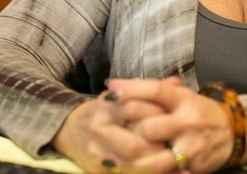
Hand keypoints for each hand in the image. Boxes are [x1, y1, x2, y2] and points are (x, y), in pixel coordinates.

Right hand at [52, 89, 167, 172]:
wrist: (69, 130)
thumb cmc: (104, 111)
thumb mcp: (120, 95)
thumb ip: (148, 89)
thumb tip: (176, 82)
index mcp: (105, 106)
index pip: (133, 108)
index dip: (156, 114)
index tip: (173, 118)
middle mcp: (98, 130)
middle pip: (132, 143)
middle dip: (157, 146)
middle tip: (177, 145)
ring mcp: (97, 153)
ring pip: (130, 165)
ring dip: (156, 165)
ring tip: (176, 162)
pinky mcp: (97, 170)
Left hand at [104, 78, 235, 172]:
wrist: (232, 134)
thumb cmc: (198, 112)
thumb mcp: (181, 96)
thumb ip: (151, 91)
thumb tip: (115, 83)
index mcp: (185, 100)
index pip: (157, 91)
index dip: (131, 90)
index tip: (111, 92)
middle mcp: (190, 123)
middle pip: (151, 128)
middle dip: (130, 130)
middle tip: (114, 129)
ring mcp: (192, 148)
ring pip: (155, 159)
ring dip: (132, 159)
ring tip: (112, 157)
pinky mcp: (193, 168)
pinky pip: (164, 173)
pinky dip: (145, 172)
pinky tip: (130, 169)